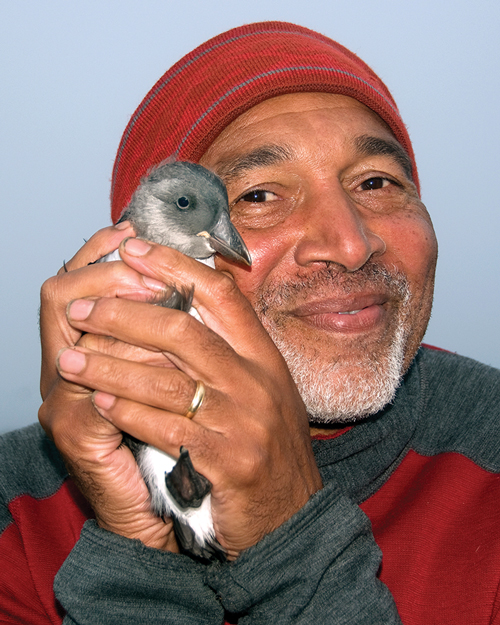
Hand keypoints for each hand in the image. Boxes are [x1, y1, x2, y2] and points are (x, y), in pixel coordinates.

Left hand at [55, 237, 322, 557]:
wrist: (293, 515)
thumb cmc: (269, 447)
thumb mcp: (263, 389)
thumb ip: (231, 350)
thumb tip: (189, 302)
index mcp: (264, 356)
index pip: (221, 295)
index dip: (176, 266)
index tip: (134, 250)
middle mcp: (256, 381)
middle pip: (183, 330)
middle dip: (125, 315)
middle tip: (82, 311)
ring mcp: (243, 421)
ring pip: (164, 380)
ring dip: (109, 366)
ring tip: (72, 359)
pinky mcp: (226, 462)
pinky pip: (164, 427)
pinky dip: (127, 411)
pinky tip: (99, 401)